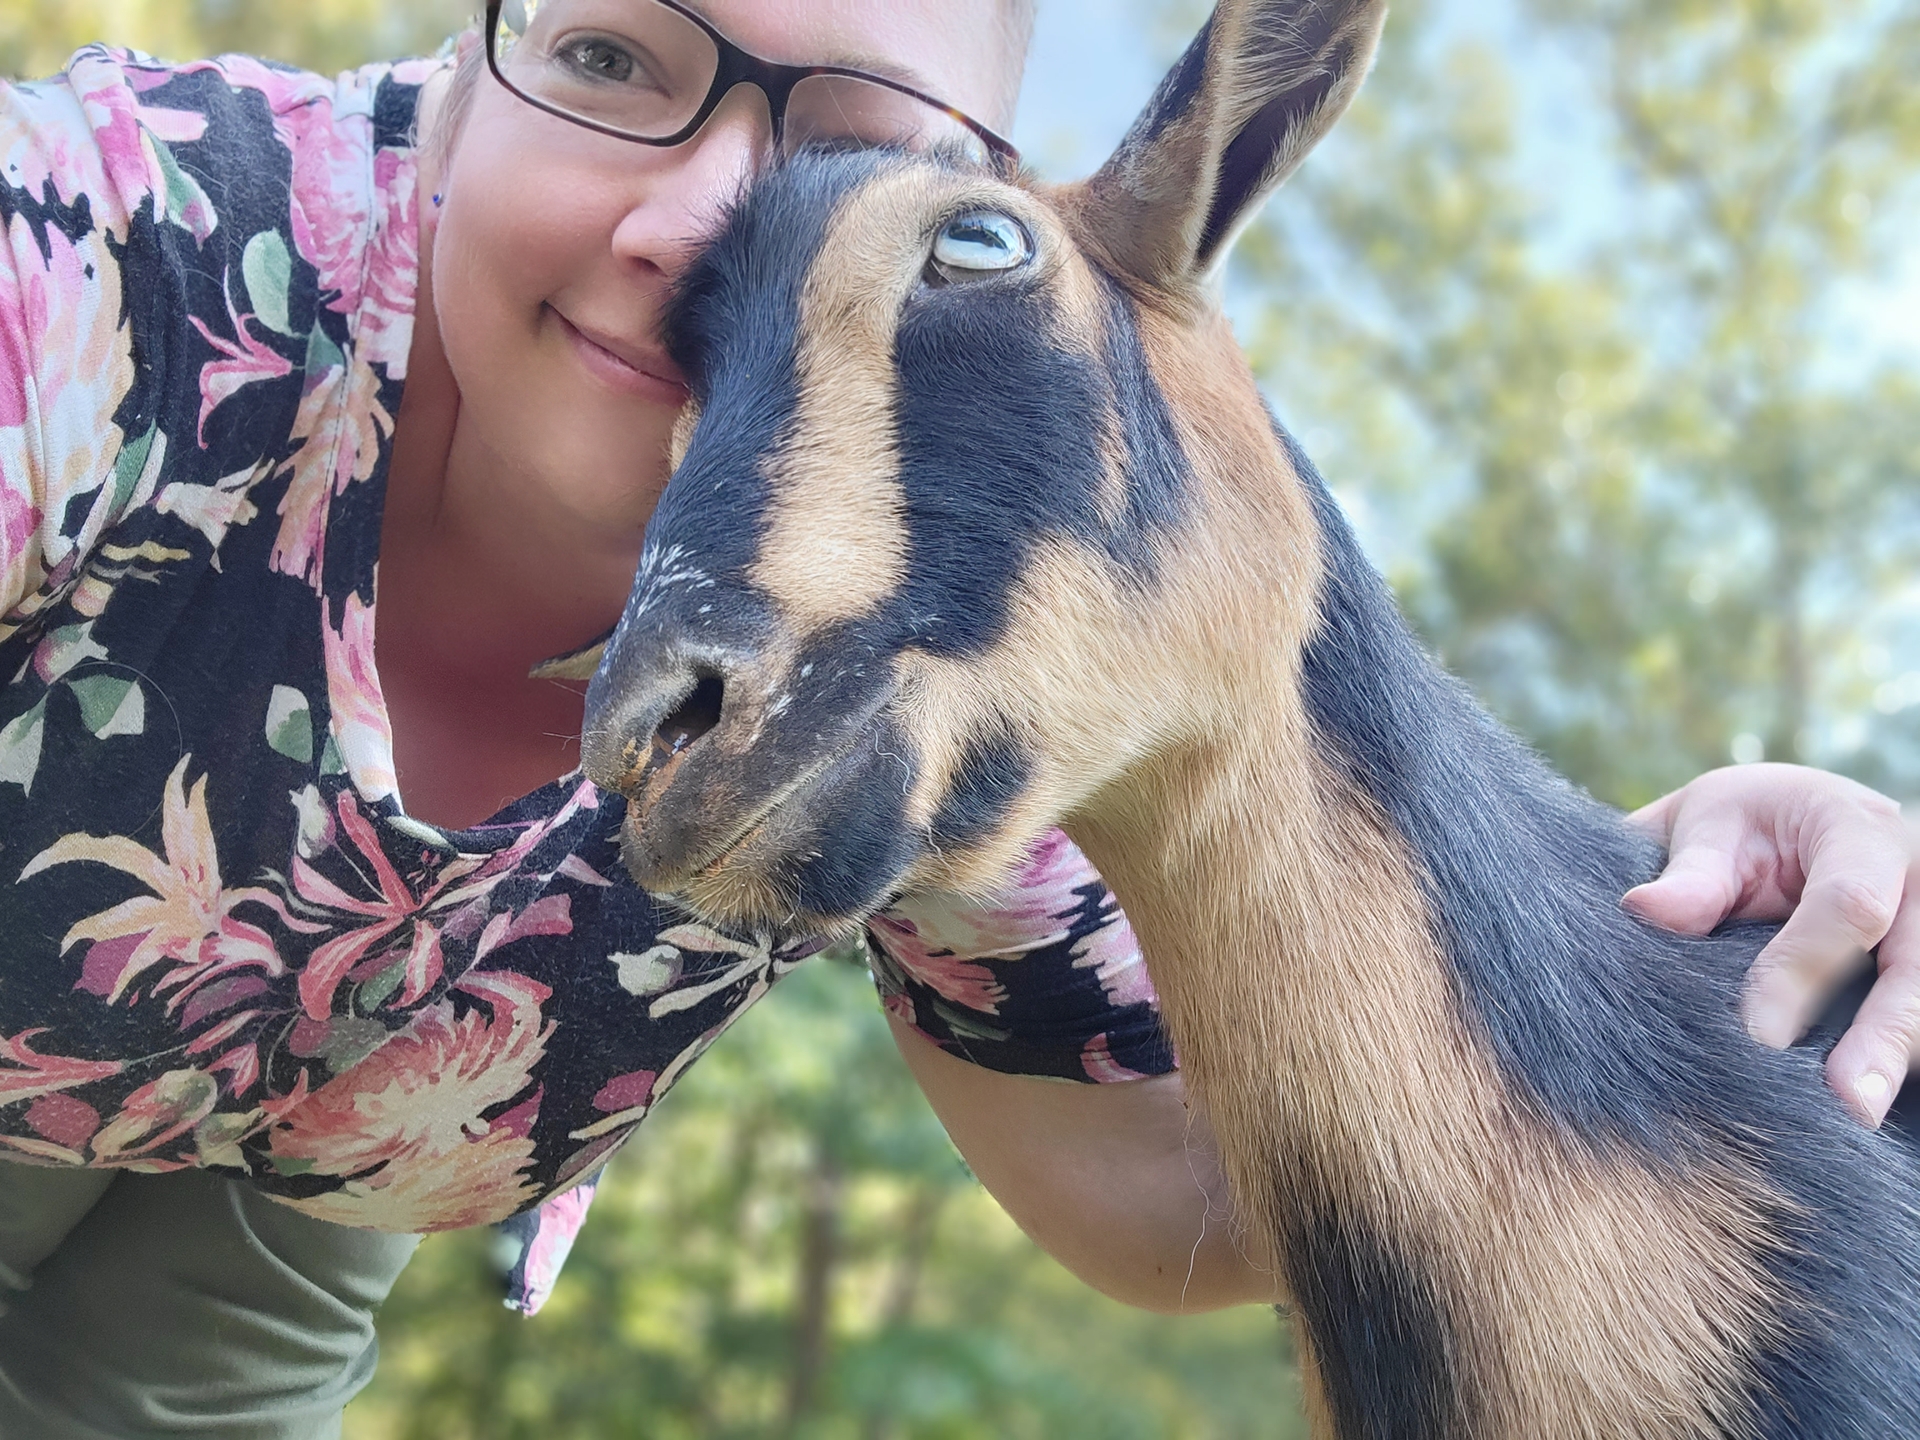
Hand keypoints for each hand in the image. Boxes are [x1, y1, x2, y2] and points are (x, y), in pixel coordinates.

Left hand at [1622, 764, 1916, 1126]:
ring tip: (1856, 1115)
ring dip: (1891, 1058)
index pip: (1851, 902)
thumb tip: (1644, 910)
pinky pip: (1913, 1021)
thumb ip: (1689, 873)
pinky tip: (1859, 1107)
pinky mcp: (1913, 973)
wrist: (1776, 826)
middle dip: (1883, 1036)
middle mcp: (1913, 883)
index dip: (1806, 968)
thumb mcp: (1708, 825)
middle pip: (1914, 967)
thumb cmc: (1741, 828)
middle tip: (1848, 1102)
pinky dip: (1890, 1060)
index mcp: (1859, 831)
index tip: (1759, 1031)